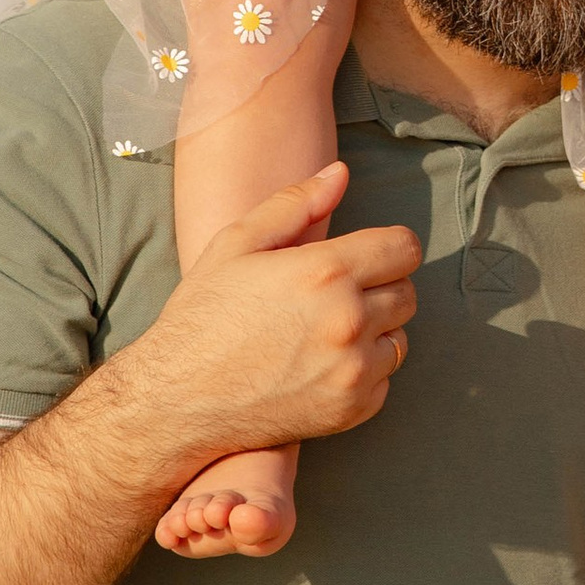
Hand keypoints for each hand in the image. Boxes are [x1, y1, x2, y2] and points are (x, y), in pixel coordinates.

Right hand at [132, 164, 420, 468]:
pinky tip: (322, 366)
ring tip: (326, 332)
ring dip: (376, 332)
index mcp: (325, 272)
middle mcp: (348, 320)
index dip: (386, 248)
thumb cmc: (204, 317)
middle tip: (335, 296)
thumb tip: (339, 174)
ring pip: (400, 337)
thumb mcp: (236, 245)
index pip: (404, 249)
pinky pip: (385, 379)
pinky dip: (364, 372)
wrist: (177, 401)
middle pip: (407, 292)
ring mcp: (353, 370)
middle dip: (379, 288)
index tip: (365, 258)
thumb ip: (294, 204)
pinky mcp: (351, 409)